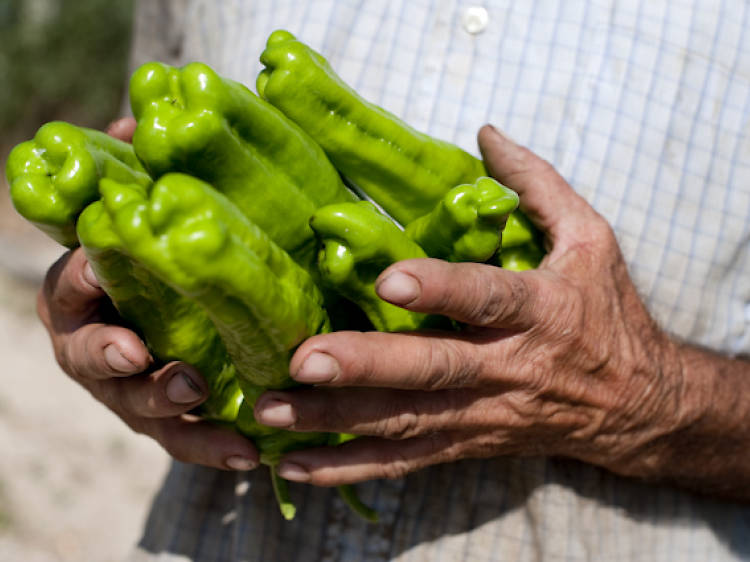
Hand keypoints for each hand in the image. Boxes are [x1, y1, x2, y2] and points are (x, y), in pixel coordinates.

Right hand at [36, 117, 257, 470]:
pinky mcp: (168, 422)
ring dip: (162, 404)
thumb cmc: (165, 261)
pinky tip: (249, 453)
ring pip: (134, 405)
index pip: (69, 281)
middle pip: (84, 354)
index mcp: (87, 292)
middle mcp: (97, 344)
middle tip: (134, 350)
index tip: (99, 264)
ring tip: (197, 395)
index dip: (79, 274)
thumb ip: (139, 177)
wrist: (184, 318)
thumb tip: (134, 123)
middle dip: (105, 353)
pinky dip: (213, 448)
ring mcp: (129, 390)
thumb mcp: (155, 218)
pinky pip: (183, 442)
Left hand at [253, 125, 688, 485]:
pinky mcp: (467, 444)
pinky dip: (350, 467)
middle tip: (302, 360)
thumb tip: (485, 133)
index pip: (487, 298)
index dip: (442, 290)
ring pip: (405, 422)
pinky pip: (405, 462)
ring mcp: (484, 415)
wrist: (640, 406)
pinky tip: (295, 465)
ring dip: (336, 421)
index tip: (387, 281)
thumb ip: (537, 186)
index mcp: (540, 310)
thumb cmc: (607, 313)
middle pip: (432, 371)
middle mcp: (508, 369)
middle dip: (365, 367)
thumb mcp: (592, 239)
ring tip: (271, 412)